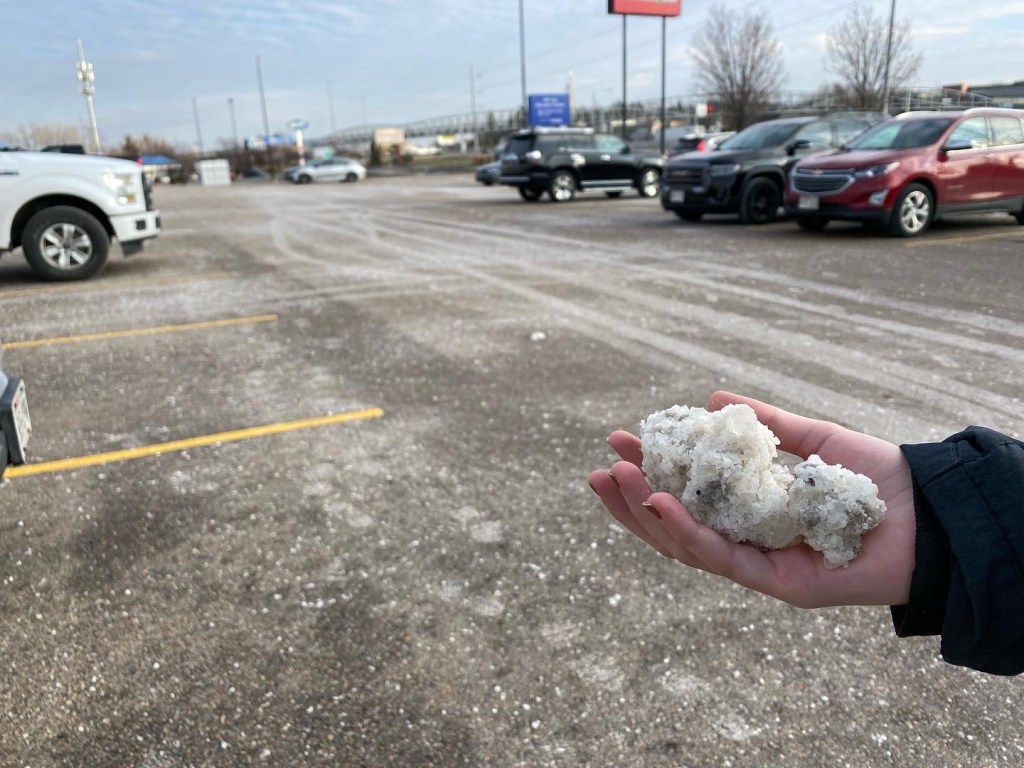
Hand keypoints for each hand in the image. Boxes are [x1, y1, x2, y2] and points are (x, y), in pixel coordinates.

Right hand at [589, 391, 915, 607]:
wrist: (930, 511)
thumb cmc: (876, 479)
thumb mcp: (813, 438)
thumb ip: (766, 424)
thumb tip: (713, 397)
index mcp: (749, 511)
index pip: (686, 495)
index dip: (648, 471)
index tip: (620, 439)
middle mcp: (747, 541)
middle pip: (674, 526)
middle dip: (630, 500)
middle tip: (598, 468)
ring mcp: (759, 565)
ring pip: (685, 546)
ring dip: (644, 515)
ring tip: (613, 479)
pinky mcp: (777, 585)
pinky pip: (721, 559)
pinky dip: (686, 532)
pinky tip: (659, 503)